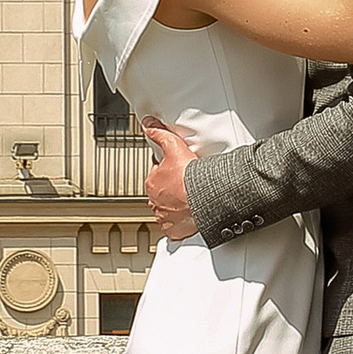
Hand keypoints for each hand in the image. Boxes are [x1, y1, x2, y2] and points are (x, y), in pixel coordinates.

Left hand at [141, 116, 200, 244]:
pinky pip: (174, 227)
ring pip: (167, 210)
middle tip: (185, 184)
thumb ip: (159, 133)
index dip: (167, 171)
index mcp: (152, 182)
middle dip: (171, 189)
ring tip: (189, 199)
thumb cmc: (189, 177)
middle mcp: (155, 201)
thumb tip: (148, 124)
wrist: (204, 198)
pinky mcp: (174, 229)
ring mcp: (164, 216)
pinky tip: (188, 215)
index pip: (156, 175)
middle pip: (161, 193)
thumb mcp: (173, 146)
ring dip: (175, 205)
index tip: (178, 171)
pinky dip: (179, 223)